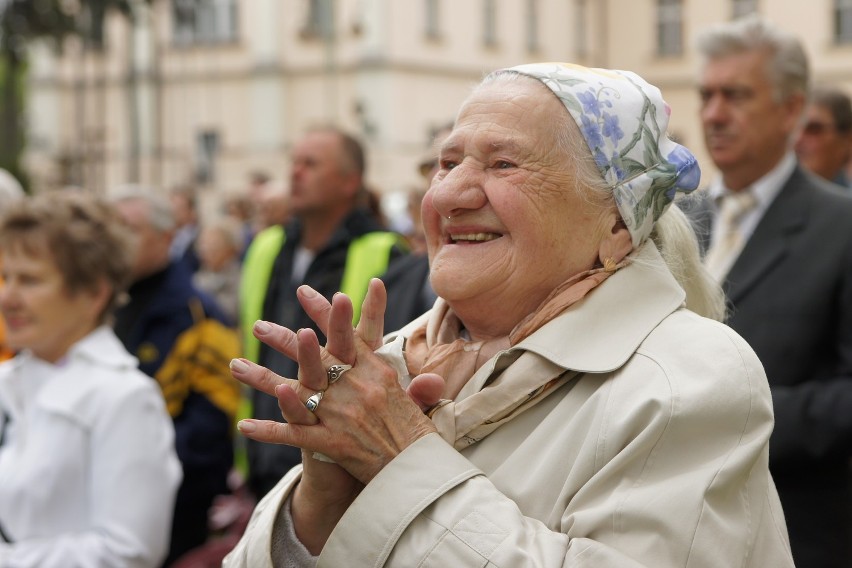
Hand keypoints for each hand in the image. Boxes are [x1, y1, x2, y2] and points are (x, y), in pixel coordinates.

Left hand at [236, 280, 438, 484]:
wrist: (419, 472)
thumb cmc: (421, 439)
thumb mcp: (421, 405)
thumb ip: (420, 388)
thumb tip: (433, 377)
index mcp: (374, 372)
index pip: (347, 334)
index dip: (326, 313)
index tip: (305, 292)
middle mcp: (353, 388)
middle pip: (313, 357)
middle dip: (284, 339)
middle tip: (259, 325)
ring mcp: (339, 414)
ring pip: (294, 391)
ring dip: (263, 378)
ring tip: (235, 365)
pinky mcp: (330, 442)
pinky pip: (293, 435)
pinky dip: (269, 430)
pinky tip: (245, 426)